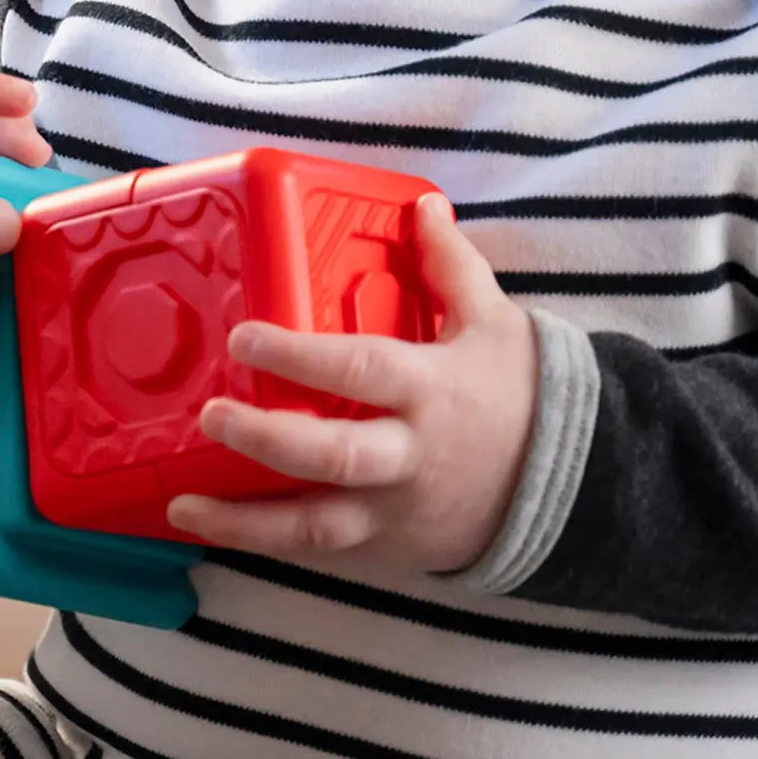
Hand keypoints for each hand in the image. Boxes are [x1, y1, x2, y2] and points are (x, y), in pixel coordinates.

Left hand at [167, 199, 536, 579]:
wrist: (574, 486)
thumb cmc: (521, 395)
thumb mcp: (495, 323)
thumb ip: (451, 265)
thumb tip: (423, 205)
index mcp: (430, 390)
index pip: (361, 369)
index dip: (301, 358)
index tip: (245, 339)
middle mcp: (409, 455)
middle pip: (335, 455)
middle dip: (268, 439)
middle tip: (212, 416)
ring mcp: (395, 510)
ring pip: (319, 527)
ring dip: (248, 522)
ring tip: (183, 506)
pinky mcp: (387, 548)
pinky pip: (320, 553)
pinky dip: (267, 546)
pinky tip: (214, 531)